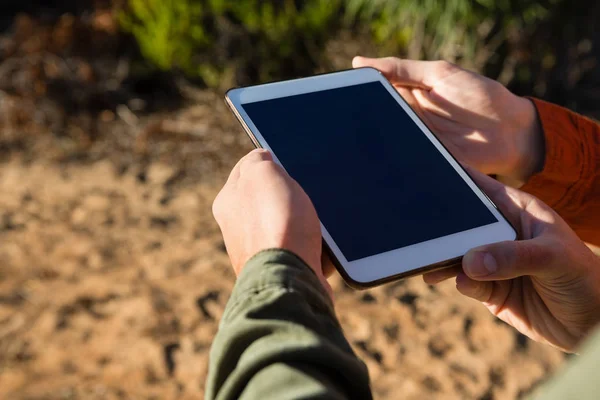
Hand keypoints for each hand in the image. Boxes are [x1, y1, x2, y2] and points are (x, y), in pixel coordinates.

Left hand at [213, 149, 331, 294]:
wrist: (290, 278)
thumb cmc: (275, 223)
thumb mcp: (262, 173)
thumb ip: (259, 160)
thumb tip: (263, 159)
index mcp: (227, 202)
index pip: (247, 170)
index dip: (270, 162)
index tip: (288, 164)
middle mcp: (238, 229)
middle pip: (271, 198)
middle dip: (292, 194)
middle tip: (307, 192)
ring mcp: (261, 251)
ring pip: (291, 223)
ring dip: (308, 221)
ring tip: (320, 221)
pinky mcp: (285, 269)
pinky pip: (306, 248)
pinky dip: (317, 245)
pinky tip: (324, 244)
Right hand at [353, 56, 543, 185]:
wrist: (511, 133)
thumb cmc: (479, 96)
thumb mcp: (439, 74)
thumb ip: (402, 69)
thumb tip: (359, 62)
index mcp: (406, 97)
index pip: (373, 95)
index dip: (357, 94)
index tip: (339, 93)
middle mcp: (405, 121)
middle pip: (374, 120)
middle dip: (360, 120)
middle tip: (344, 119)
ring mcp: (413, 142)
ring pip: (383, 142)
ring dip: (374, 141)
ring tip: (360, 139)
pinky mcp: (422, 163)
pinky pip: (400, 162)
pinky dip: (391, 161)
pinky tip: (381, 156)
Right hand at [424, 168, 599, 351]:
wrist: (591, 325)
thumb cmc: (584, 279)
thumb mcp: (553, 259)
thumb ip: (512, 257)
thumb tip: (470, 262)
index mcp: (517, 211)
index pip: (481, 188)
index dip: (455, 178)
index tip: (429, 172)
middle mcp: (500, 234)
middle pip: (461, 224)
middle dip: (442, 226)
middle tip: (421, 229)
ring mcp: (492, 262)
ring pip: (457, 254)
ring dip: (442, 258)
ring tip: (429, 264)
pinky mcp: (488, 289)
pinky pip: (464, 281)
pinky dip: (457, 281)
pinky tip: (457, 281)